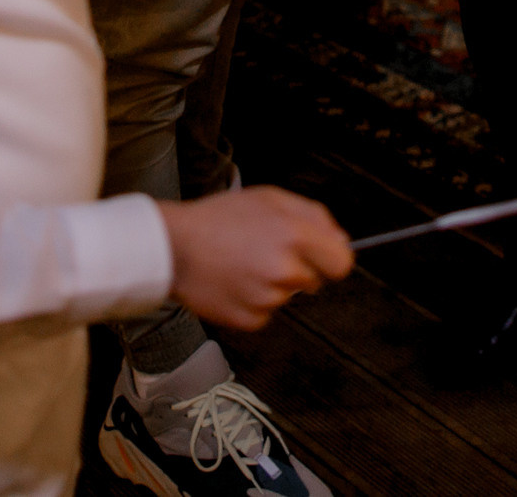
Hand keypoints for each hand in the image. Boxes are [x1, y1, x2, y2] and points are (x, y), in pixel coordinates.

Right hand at [157, 186, 351, 330]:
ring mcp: (266, 298)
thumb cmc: (219, 218)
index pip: (341, 263)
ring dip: (271, 285)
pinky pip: (264, 314)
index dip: (333, 260)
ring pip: (286, 296)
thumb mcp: (270, 198)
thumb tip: (344, 241)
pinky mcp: (248, 319)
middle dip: (297, 269)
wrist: (172, 247)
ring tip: (241, 264)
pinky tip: (232, 282)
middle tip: (264, 253)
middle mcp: (284, 269)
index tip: (322, 259)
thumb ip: (314, 216)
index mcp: (293, 235)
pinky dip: (252, 302)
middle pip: (313, 282)